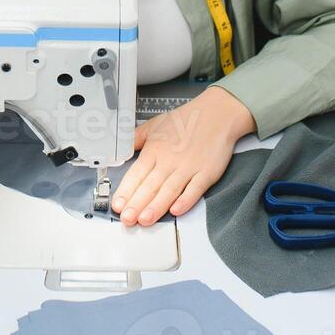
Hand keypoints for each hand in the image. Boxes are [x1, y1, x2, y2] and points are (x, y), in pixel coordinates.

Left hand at [110, 86, 255, 226]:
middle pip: (150, 186)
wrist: (216, 114)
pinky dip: (186, 200)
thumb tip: (120, 151)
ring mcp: (188, 168)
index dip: (126, 191)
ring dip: (156, 207)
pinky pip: (195, 189)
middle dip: (136, 204)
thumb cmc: (185, 121)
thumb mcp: (154, 125)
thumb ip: (136, 139)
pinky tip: (176, 211)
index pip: (136, 174)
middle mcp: (169, 161)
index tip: (117, 205)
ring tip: (145, 220)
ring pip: (169, 190)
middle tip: (127, 219)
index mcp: (154, 150)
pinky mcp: (206, 173)